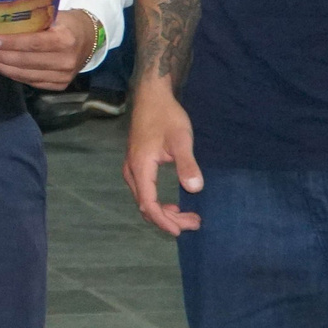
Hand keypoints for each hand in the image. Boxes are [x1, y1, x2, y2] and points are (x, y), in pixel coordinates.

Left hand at [0, 9, 100, 90]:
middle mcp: (66, 61)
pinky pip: (30, 81)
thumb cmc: (65, 23)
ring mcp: (63, 76)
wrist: (88, 39)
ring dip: (1, 68)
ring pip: (25, 74)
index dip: (11, 43)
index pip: (34, 43)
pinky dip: (12, 74)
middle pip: (25, 61)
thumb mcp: (53, 16)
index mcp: (66, 39)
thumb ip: (32, 21)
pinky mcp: (59, 86)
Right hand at [121, 83, 202, 234]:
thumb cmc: (167, 116)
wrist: (151, 97)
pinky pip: (144, 192)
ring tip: (186, 217)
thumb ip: (187, 164)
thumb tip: (195, 189)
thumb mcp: (181, 139)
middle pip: (145, 205)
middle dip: (168, 219)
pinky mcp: (136, 164)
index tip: (181, 231)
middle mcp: (132, 171)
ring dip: (163, 212)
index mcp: (141, 167)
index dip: (164, 220)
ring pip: (143, 199)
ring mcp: (132, 168)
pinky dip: (158, 202)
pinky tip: (172, 204)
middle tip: (194, 222)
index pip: (149, 203)